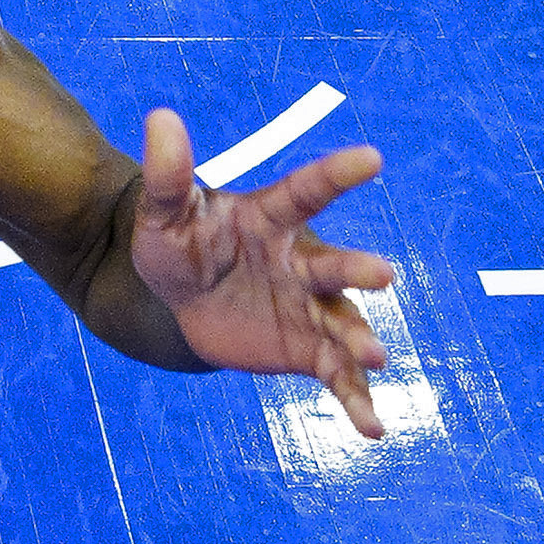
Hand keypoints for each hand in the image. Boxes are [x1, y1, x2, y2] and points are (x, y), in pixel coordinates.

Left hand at [128, 112, 395, 437]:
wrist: (185, 298)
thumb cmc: (181, 243)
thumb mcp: (164, 212)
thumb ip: (168, 173)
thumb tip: (159, 114)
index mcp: (273, 219)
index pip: (307, 191)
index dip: (338, 174)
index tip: (372, 158)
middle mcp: (303, 262)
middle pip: (332, 266)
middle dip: (357, 270)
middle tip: (384, 276)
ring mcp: (310, 308)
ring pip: (343, 324)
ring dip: (360, 340)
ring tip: (374, 358)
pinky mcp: (308, 351)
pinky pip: (337, 376)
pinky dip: (356, 401)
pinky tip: (373, 429)